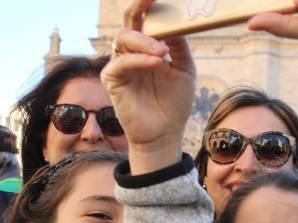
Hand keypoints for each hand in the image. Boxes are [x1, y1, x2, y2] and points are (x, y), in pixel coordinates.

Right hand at [101, 0, 196, 173]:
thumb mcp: (185, 70)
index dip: (151, 5)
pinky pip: (121, 62)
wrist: (165, 134)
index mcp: (148, 47)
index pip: (147, 19)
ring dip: (145, 41)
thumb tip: (176, 23)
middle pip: (130, 20)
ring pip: (124, 38)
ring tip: (163, 51)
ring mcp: (120, 64)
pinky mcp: (112, 80)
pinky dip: (139, 60)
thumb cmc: (174, 103)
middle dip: (139, 6)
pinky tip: (156, 62)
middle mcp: (132, 51)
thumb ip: (179, 46)